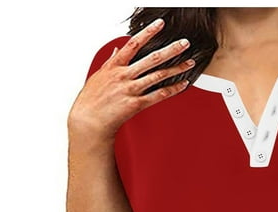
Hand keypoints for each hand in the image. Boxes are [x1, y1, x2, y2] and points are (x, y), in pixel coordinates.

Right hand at [68, 18, 195, 140]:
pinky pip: (159, 95)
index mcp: (114, 66)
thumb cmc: (92, 99)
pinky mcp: (136, 104)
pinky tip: (182, 85)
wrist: (89, 120)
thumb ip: (110, 62)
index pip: (134, 44)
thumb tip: (116, 50)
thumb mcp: (98, 76)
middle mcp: (124, 75)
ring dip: (176, 69)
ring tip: (189, 63)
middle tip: (184, 43)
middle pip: (152, 59)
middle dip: (171, 50)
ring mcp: (131, 90)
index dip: (148, 32)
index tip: (159, 24)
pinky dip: (172, 90)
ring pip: (158, 76)